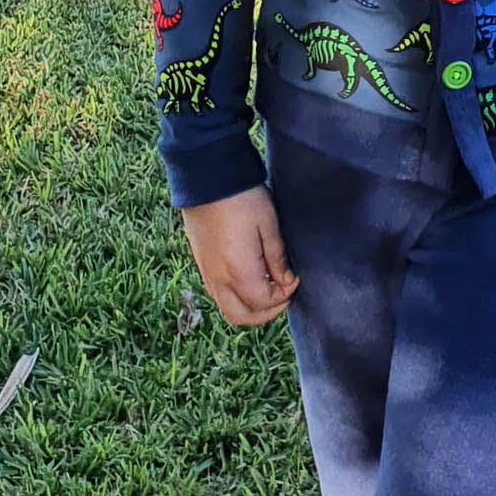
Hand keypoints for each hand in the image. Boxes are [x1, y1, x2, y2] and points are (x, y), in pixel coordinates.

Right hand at [181, 184, 299, 325]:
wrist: (206, 178)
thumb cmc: (241, 197)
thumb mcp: (268, 225)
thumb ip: (278, 258)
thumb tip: (287, 281)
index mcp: (237, 271)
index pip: (263, 302)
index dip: (284, 295)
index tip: (294, 278)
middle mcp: (218, 279)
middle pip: (241, 317)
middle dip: (265, 313)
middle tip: (282, 295)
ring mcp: (206, 272)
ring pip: (227, 309)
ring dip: (249, 307)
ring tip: (267, 288)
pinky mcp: (201, 263)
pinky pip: (217, 294)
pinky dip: (235, 297)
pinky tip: (249, 278)